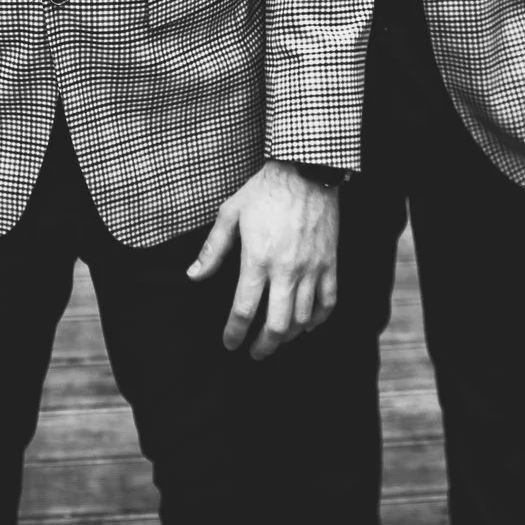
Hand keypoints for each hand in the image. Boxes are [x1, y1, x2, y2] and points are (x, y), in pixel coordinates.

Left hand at [185, 159, 340, 358]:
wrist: (306, 170)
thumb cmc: (264, 191)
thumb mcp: (230, 214)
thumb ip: (213, 249)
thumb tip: (194, 276)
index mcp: (257, 259)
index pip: (243, 310)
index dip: (233, 333)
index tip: (229, 343)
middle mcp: (286, 270)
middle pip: (276, 325)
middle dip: (263, 346)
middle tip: (255, 354)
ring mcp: (312, 269)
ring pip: (302, 319)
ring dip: (287, 336)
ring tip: (276, 339)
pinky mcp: (330, 263)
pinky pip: (328, 302)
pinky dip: (318, 320)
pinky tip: (307, 325)